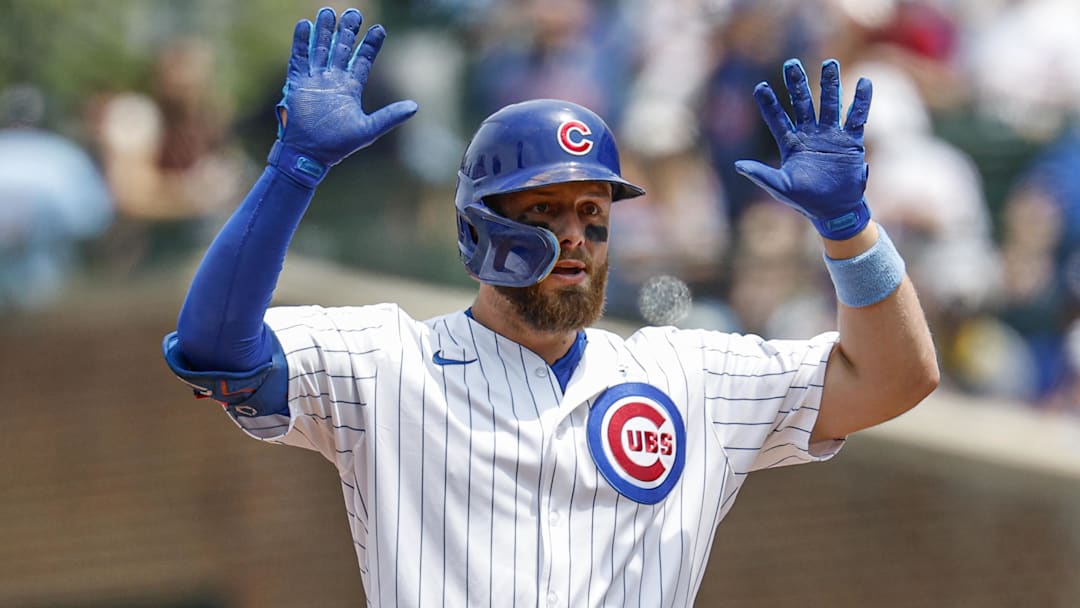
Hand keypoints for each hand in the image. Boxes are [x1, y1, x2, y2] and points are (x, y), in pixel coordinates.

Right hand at [271, 8, 417, 182]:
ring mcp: (314, 80)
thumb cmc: (338, 145)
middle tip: (354, 12)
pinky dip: (301, 42)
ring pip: (320, 49)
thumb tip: (415, 106)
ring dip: (324, 31)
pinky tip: (305, 25)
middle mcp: (333, 80)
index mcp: (350, 88)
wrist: (309, 155)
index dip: (370, 45)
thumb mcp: (368, 129)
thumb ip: (390, 116)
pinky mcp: (297, 84)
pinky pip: (299, 59)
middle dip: (347, 31)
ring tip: (327, 12)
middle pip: (341, 49)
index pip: (362, 60)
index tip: (379, 29)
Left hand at [734, 59, 871, 239]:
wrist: (834, 211)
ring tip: (829, 63)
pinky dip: (861, 101)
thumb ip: (761, 175)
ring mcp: (831, 136)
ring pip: (830, 104)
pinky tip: (864, 82)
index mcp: (791, 144)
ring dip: (830, 84)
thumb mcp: (780, 188)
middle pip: (803, 103)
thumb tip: (738, 165)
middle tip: (791, 64)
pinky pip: (857, 117)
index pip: (777, 119)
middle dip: (797, 84)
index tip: (759, 87)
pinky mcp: (851, 142)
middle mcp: (810, 135)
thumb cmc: (805, 201)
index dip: (769, 104)